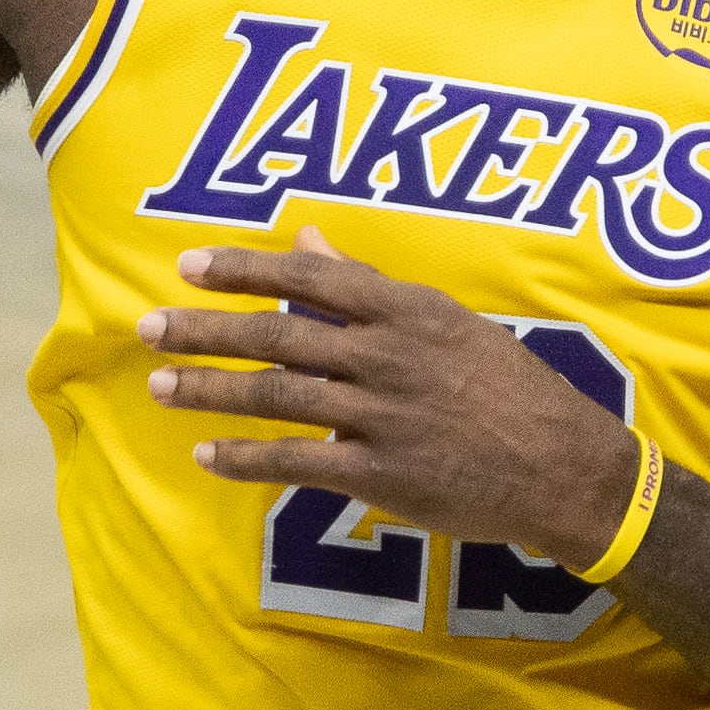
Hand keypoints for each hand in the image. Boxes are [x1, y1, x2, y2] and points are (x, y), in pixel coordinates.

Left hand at [139, 227, 640, 569]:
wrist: (563, 465)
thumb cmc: (505, 386)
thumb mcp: (444, 319)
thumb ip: (368, 283)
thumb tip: (304, 236)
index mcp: (405, 310)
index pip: (308, 276)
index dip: (243, 269)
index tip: (188, 265)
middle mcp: (388, 357)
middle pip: (279, 335)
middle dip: (206, 331)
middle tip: (147, 328)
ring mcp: (384, 416)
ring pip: (278, 397)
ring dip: (211, 392)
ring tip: (161, 387)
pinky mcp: (383, 473)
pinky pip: (299, 462)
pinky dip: (248, 459)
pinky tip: (207, 457)